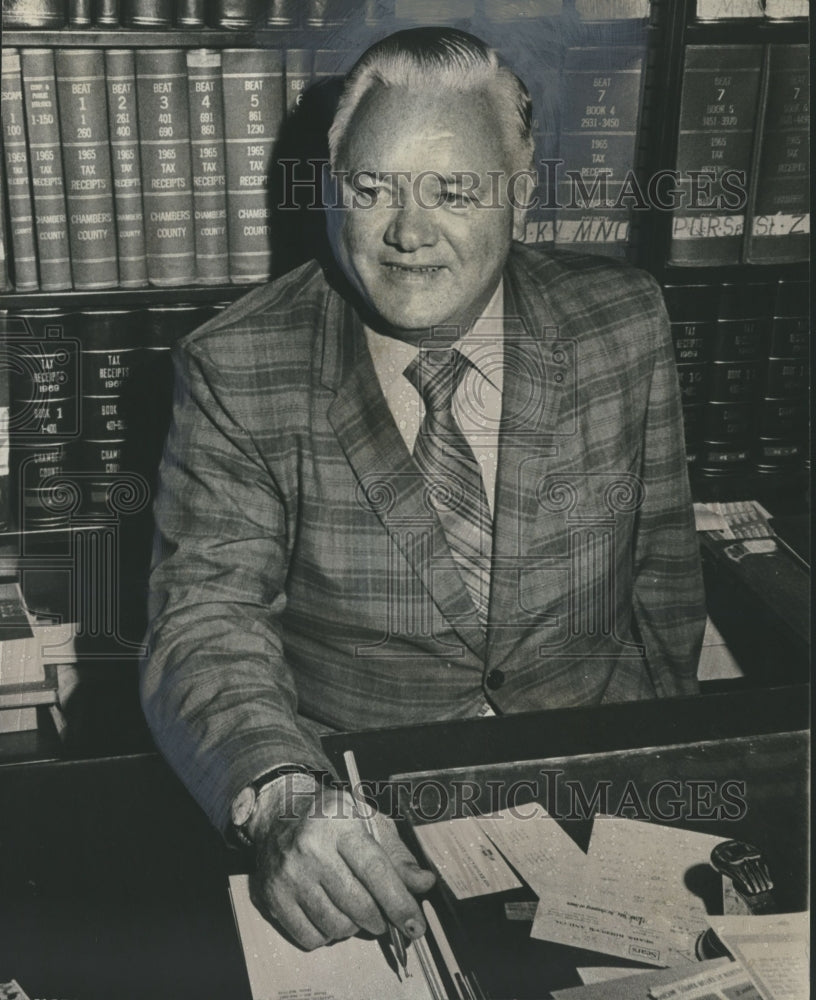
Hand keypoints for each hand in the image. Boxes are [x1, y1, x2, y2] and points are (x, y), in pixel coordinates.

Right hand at [248, 773, 435, 949]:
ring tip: (353, 908)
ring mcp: (288, 874)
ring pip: (336, 926)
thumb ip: (397, 854)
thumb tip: (424, 883)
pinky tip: (329, 912)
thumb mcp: (367, 820)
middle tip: (383, 916)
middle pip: (358, 905)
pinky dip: (327, 935)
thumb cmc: (330, 817)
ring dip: (354, 927)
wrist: (277, 813)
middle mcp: (310, 847)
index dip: (399, 903)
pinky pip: (311, 937)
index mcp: (339, 822)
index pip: (375, 871)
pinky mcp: (272, 896)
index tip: (415, 925)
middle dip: (380, 919)